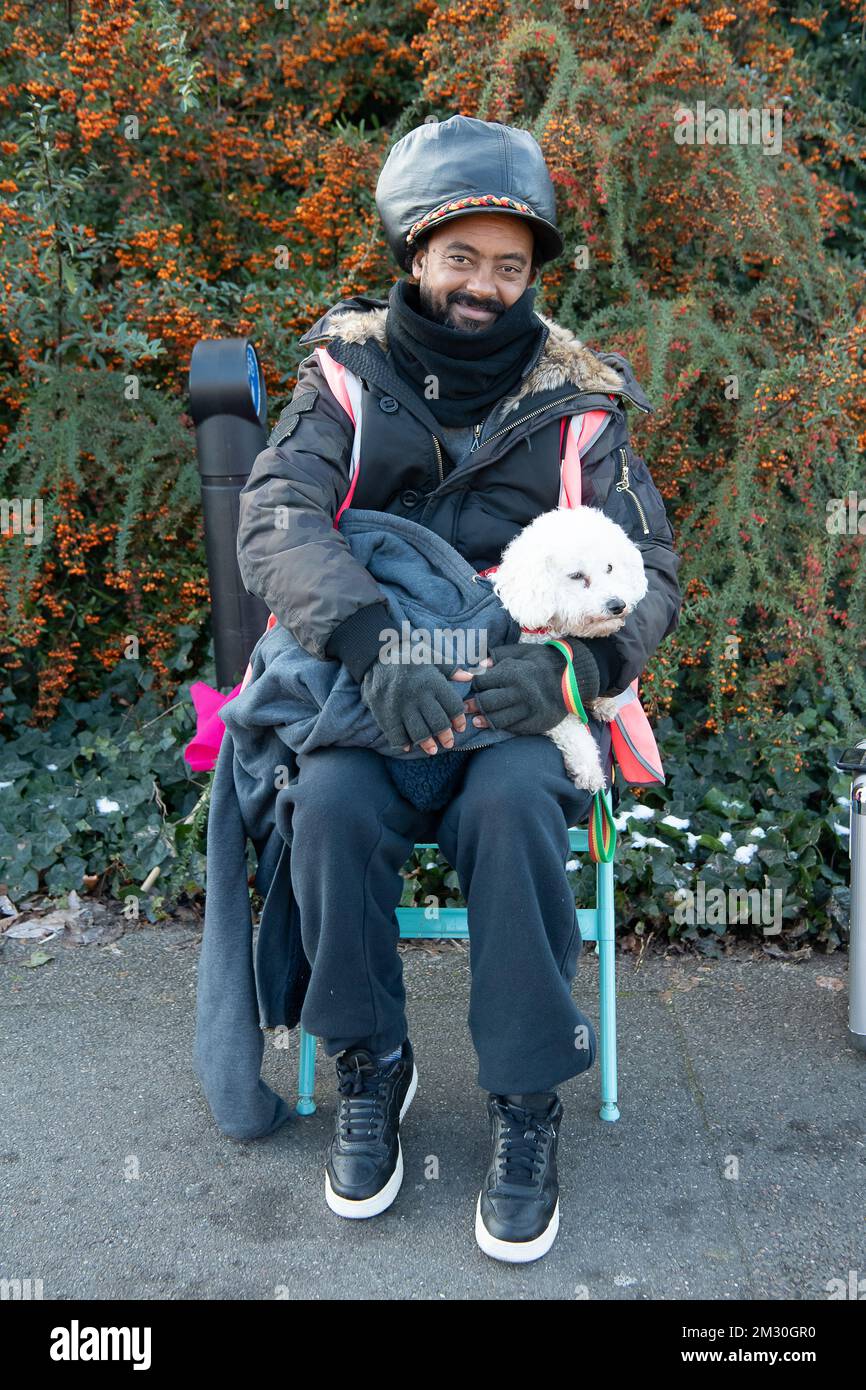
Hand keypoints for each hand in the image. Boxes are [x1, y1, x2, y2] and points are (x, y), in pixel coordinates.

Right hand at [360, 652, 492, 755]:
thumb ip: (450, 668)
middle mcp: (418, 695)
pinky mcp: (385, 713)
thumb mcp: (431, 656)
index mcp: (432, 682)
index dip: (459, 719)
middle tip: (448, 743)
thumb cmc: (407, 656)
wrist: (375, 655)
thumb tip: (469, 677)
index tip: (459, 727)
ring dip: (427, 744)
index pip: (453, 706)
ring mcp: (401, 706)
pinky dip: (403, 743)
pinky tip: (408, 746)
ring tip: (432, 749)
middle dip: (446, 736)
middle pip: (438, 723)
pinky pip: (396, 735)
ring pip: (419, 732)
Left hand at [463, 641, 599, 735]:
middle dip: (474, 705)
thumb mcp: (522, 651)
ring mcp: (529, 710)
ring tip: (476, 720)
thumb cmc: (542, 661)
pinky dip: (502, 726)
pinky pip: (512, 728)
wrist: (573, 677)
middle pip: (486, 703)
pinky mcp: (536, 723)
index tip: (474, 687)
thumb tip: (479, 665)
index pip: (482, 682)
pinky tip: (495, 723)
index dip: (475, 684)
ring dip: (484, 719)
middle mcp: (520, 693)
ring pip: (497, 719)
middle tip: (466, 707)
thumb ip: (499, 656)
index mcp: (513, 673)